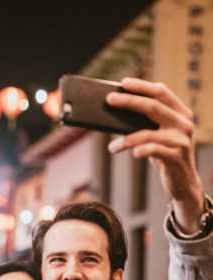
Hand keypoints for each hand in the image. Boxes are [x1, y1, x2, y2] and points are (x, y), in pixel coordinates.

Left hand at [106, 78, 203, 231]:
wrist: (183, 182)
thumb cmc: (165, 155)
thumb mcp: (158, 136)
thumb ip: (146, 124)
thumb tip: (115, 112)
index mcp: (180, 113)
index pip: (161, 92)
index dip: (141, 86)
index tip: (122, 82)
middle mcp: (184, 123)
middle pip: (153, 107)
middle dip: (128, 102)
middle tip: (110, 100)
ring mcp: (181, 140)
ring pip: (148, 133)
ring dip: (125, 139)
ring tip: (112, 147)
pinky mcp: (177, 157)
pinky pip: (153, 150)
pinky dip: (139, 150)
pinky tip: (133, 154)